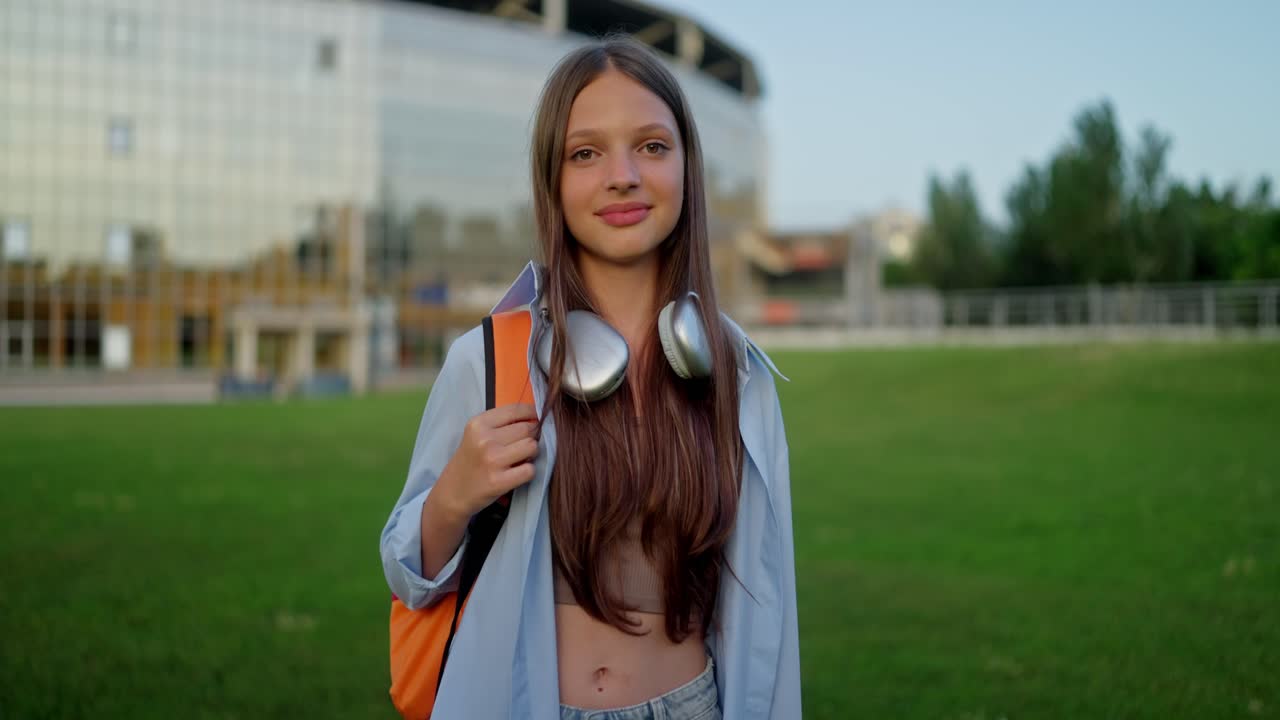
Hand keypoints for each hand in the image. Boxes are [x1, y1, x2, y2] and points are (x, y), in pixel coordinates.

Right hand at [436, 403, 540, 518]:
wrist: (452, 492)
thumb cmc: (470, 461)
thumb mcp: (476, 434)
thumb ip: (501, 423)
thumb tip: (536, 416)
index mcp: (479, 424)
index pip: (516, 410)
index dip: (532, 413)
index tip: (536, 419)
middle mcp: (485, 439)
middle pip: (527, 429)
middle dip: (531, 437)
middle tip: (522, 446)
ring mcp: (492, 460)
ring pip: (532, 447)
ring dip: (531, 454)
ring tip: (520, 459)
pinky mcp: (499, 481)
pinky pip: (530, 470)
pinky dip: (528, 472)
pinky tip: (517, 473)